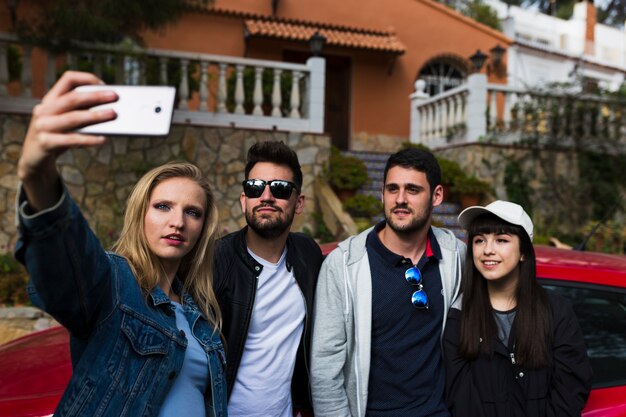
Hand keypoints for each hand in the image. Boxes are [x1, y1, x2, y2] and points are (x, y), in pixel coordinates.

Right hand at [17, 71, 117, 210]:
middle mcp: (44, 110)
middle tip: (115, 97)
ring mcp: (42, 126)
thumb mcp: (64, 121)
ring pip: (72, 118)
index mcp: (50, 100)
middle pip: (72, 98)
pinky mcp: (45, 143)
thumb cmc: (56, 137)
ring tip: (113, 115)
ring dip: (95, 116)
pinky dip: (89, 139)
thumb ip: (80, 112)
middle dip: (95, 96)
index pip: (68, 79)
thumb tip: (109, 108)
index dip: (86, 78)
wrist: (34, 160)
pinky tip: (103, 139)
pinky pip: (72, 139)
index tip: (104, 85)